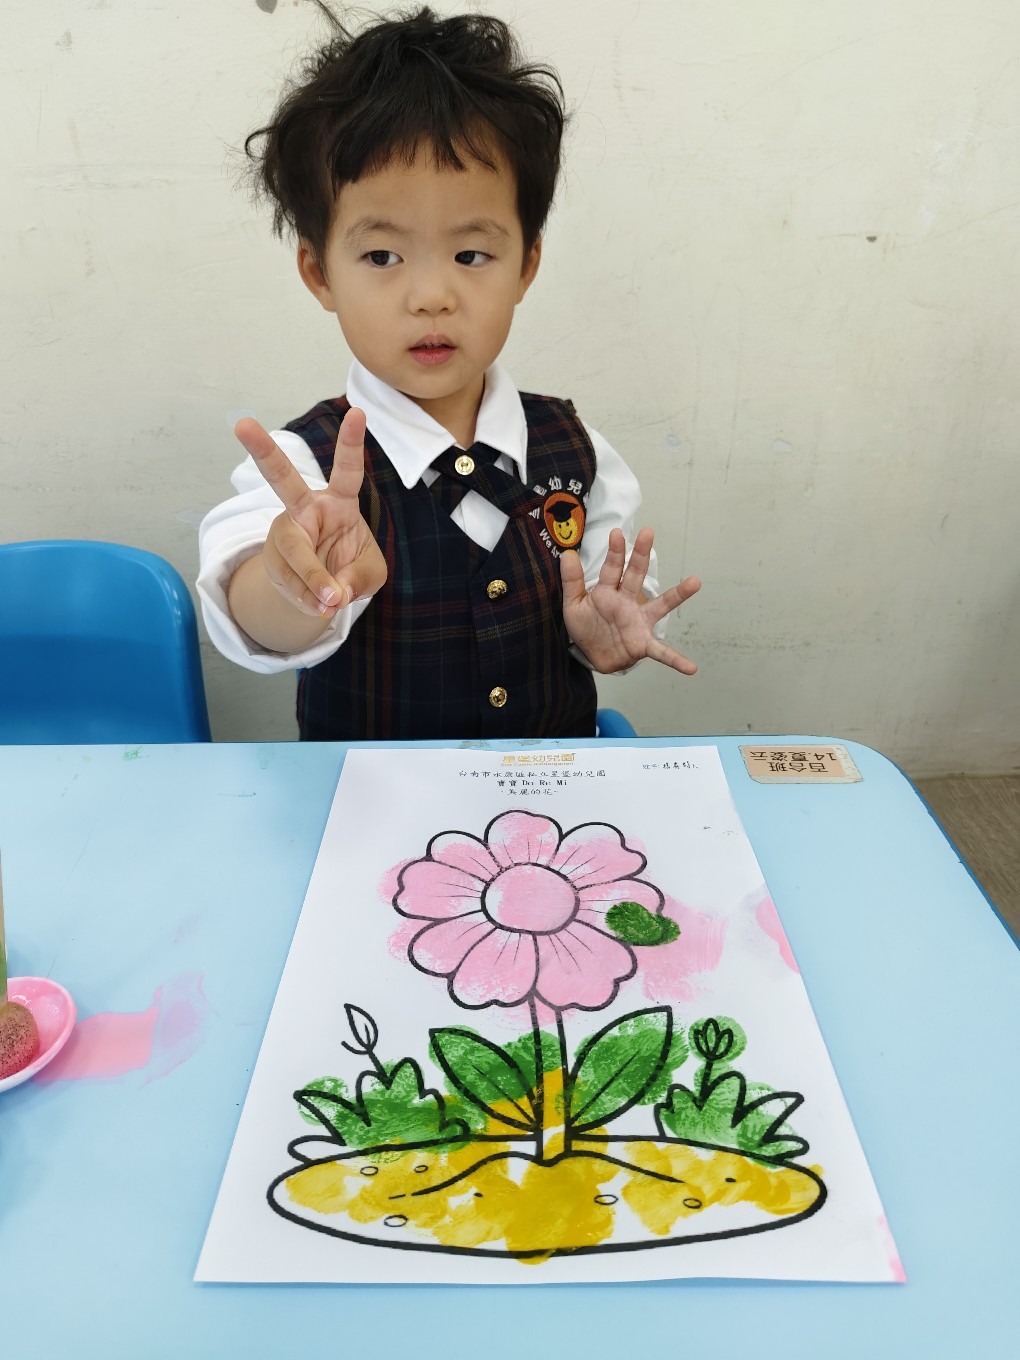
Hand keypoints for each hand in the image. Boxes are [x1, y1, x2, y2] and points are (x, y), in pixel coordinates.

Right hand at [233, 407, 386, 619]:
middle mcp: (304, 510)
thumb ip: (360, 578)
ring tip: (332, 601)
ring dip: (315, 580)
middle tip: (241, 424)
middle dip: (262, 451)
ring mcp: (284, 533)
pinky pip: (290, 582)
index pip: (347, 471)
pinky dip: (309, 600)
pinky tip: (319, 604)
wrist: (321, 591)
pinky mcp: (272, 560)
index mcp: (338, 502)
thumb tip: (335, 592)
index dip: (351, 443)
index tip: (358, 412)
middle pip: (281, 479)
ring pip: (294, 552)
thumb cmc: (351, 568)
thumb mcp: (370, 574)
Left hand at [560, 527, 699, 674]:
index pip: (612, 569)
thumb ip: (571, 581)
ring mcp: (638, 622)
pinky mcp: (643, 643)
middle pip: (635, 576)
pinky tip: (690, 668)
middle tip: (648, 533)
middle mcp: (626, 603)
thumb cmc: (587, 627)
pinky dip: (675, 659)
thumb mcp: (573, 605)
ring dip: (677, 595)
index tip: (616, 533)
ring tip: (695, 582)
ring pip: (659, 605)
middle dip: (641, 555)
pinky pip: (661, 652)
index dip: (614, 552)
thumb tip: (567, 553)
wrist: (592, 656)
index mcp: (607, 592)